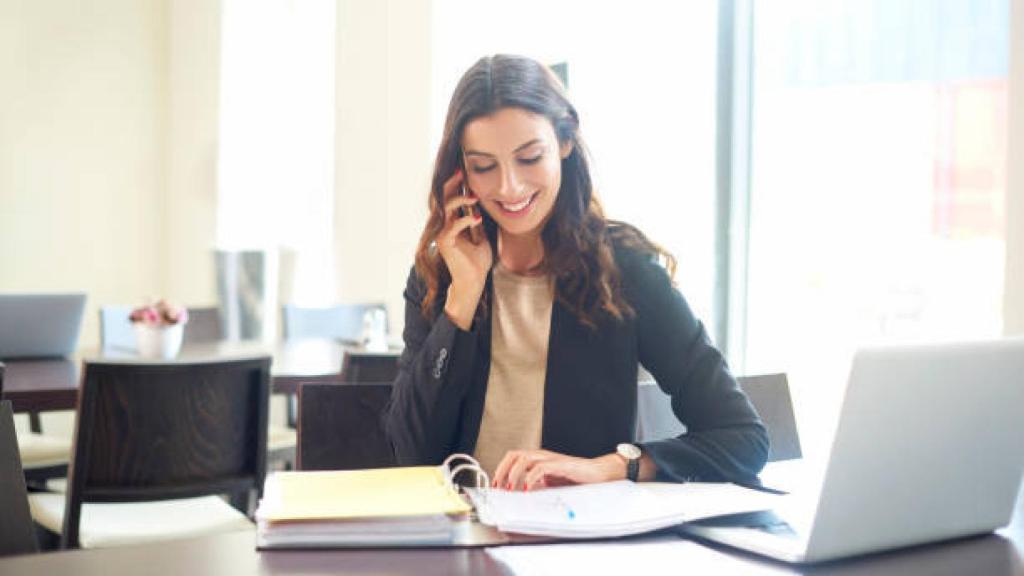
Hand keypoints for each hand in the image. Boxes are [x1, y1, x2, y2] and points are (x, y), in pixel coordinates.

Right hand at [438, 170, 491, 329]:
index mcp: (451, 222)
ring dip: (460, 200)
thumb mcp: (481, 235)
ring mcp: (442, 233)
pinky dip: (465, 220)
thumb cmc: (477, 260)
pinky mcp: (444, 242)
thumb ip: (477, 220)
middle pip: (444, 198)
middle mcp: (443, 225)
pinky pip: (453, 226)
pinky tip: (477, 219)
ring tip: (474, 196)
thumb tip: (480, 205)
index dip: (456, 184)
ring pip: (446, 209)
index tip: (464, 171)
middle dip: (452, 184)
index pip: (450, 198)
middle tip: (462, 172)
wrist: (474, 280)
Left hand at [491, 449, 623, 491]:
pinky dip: (531, 478)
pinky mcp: (560, 465)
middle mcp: (542, 456)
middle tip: (498, 485)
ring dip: (514, 473)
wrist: (599, 474)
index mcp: (538, 460)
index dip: (501, 468)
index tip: (495, 483)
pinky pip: (540, 468)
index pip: (513, 457)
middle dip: (503, 469)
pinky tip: (527, 488)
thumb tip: (519, 494)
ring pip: (525, 458)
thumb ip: (537, 485)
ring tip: (510, 487)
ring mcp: (551, 459)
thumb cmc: (577, 478)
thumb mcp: (551, 483)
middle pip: (515, 455)